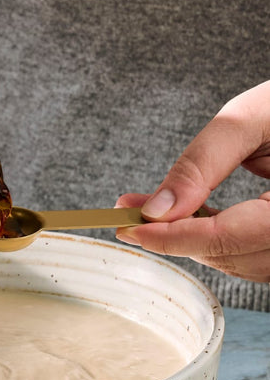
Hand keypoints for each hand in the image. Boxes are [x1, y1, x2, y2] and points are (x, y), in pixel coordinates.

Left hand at [116, 79, 269, 281]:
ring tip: (148, 208)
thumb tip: (157, 209)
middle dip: (174, 236)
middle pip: (231, 255)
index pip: (230, 238)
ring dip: (189, 239)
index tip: (130, 227)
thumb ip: (202, 164)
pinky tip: (185, 214)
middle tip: (128, 211)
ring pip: (239, 261)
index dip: (175, 237)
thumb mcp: (251, 118)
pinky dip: (213, 237)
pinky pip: (250, 251)